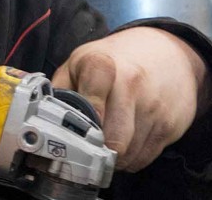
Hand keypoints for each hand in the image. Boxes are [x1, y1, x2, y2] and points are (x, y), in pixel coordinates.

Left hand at [51, 27, 211, 171]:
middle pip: (112, 141)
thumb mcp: (79, 62)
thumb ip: (59, 89)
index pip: (91, 103)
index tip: (76, 132)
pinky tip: (126, 141)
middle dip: (96, 152)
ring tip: (107, 142)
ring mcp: (155, 107)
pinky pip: (144, 159)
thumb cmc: (114, 60)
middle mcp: (132, 85)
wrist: (168, 52)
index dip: (83, 125)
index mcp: (102, 66)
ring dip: (113, 158)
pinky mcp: (171, 126)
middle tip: (87, 149)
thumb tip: (40, 121)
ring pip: (128, 156)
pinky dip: (130, 159)